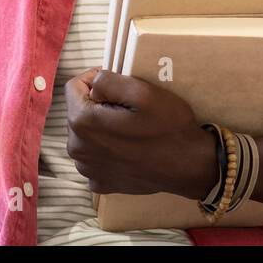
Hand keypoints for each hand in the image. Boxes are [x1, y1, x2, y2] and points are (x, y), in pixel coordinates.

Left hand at [65, 68, 217, 197]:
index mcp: (82, 123)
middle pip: (79, 111)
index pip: (73, 87)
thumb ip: (108, 81)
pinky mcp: (100, 183)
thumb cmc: (168, 126)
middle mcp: (77, 148)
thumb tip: (93, 84)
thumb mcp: (142, 92)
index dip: (96, 79)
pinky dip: (108, 150)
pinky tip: (129, 150)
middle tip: (129, 109)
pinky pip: (96, 157)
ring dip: (103, 128)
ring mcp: (87, 169)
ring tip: (130, 130)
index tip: (119, 85)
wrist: (189, 166)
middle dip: (99, 105)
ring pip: (86, 134)